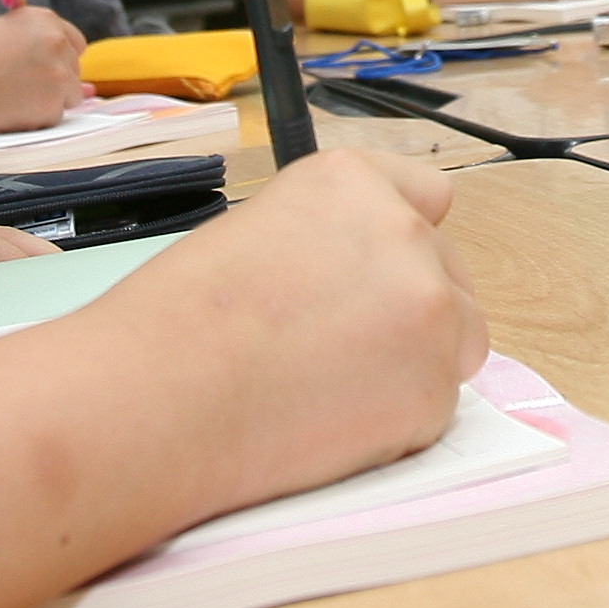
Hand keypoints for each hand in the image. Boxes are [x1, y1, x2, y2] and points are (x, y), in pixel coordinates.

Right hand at [0, 4, 89, 129]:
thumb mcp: (4, 34)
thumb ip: (39, 46)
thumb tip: (90, 87)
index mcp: (45, 19)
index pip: (73, 42)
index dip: (56, 57)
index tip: (38, 66)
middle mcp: (58, 43)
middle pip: (74, 69)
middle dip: (53, 79)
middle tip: (16, 84)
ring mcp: (59, 75)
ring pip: (70, 95)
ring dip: (48, 99)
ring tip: (11, 95)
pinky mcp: (52, 105)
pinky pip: (54, 116)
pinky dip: (36, 118)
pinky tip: (9, 109)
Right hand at [86, 150, 483, 524]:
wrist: (151, 402)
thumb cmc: (173, 327)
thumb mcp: (251, 236)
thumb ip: (323, 245)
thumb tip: (354, 283)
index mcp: (350, 183)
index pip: (425, 195)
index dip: (401, 243)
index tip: (385, 273)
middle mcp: (402, 233)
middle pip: (448, 274)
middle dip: (408, 312)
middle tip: (338, 351)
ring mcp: (429, 311)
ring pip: (457, 341)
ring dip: (413, 364)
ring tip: (326, 388)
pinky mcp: (433, 390)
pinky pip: (434, 407)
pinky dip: (394, 422)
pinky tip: (324, 423)